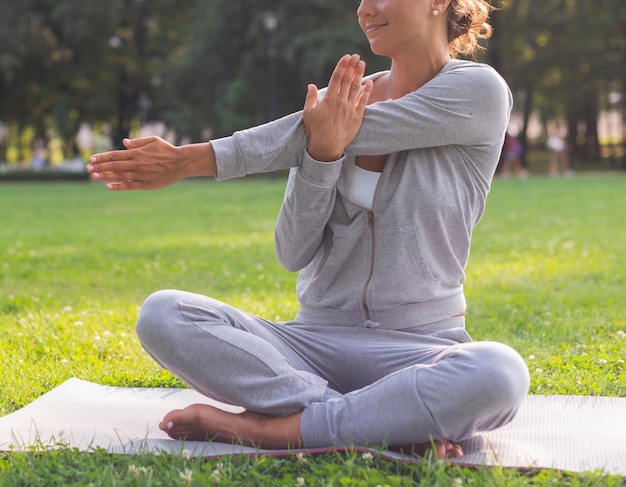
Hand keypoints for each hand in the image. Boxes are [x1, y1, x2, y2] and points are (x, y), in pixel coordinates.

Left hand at [86, 136, 215, 190]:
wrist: (181, 162)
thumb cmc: (167, 150)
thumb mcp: (153, 140)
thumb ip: (137, 142)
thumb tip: (124, 142)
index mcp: (137, 152)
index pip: (115, 155)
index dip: (102, 157)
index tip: (91, 158)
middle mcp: (137, 163)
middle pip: (114, 165)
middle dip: (99, 167)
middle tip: (87, 168)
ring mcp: (141, 174)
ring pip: (119, 176)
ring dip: (105, 176)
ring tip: (93, 176)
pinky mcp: (147, 184)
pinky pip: (130, 186)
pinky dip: (119, 186)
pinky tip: (109, 187)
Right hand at [303, 54, 372, 161]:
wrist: (326, 147)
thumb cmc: (315, 131)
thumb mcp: (308, 113)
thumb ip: (310, 98)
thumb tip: (311, 85)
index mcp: (329, 99)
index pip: (337, 78)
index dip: (342, 66)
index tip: (346, 57)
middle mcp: (341, 102)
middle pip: (347, 80)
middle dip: (352, 66)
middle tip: (356, 56)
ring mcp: (350, 109)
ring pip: (356, 88)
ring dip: (359, 74)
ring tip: (362, 63)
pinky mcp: (357, 117)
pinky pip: (363, 102)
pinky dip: (367, 91)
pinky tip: (369, 82)